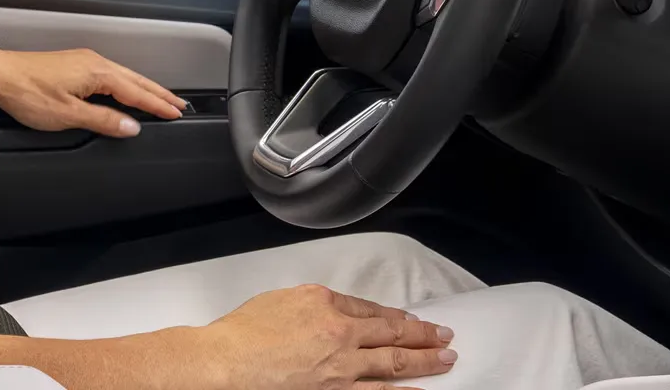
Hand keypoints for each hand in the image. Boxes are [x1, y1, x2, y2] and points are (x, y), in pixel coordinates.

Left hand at [0, 47, 186, 137]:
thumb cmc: (27, 92)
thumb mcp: (68, 114)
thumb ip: (103, 120)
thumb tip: (131, 127)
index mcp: (97, 72)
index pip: (137, 92)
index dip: (157, 105)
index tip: (176, 113)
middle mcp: (94, 62)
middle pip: (136, 80)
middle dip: (158, 94)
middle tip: (179, 105)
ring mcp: (84, 62)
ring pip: (124, 76)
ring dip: (144, 88)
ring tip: (160, 99)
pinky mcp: (74, 65)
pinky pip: (110, 75)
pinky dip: (126, 84)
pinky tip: (126, 92)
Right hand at [185, 284, 456, 389]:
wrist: (223, 365)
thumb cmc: (239, 335)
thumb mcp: (279, 301)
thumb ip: (311, 304)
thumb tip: (331, 311)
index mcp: (324, 304)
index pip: (370, 310)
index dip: (395, 316)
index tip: (412, 321)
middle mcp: (339, 335)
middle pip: (392, 335)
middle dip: (423, 336)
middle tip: (446, 336)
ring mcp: (340, 370)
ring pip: (393, 366)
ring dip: (425, 362)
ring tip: (446, 359)